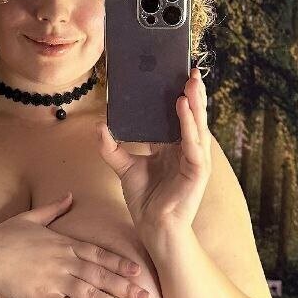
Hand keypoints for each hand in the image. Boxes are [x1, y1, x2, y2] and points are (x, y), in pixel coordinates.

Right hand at [0, 193, 150, 297]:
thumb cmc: (2, 236)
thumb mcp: (31, 217)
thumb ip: (53, 208)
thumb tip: (69, 195)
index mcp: (64, 243)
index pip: (99, 254)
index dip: (121, 263)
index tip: (139, 271)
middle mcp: (65, 262)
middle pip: (102, 276)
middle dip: (126, 287)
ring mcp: (55, 280)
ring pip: (91, 294)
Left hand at [95, 67, 211, 236]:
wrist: (153, 228)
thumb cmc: (145, 200)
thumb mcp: (124, 168)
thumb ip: (112, 148)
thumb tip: (100, 126)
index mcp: (173, 147)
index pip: (177, 116)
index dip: (178, 96)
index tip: (174, 74)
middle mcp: (186, 150)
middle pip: (191, 116)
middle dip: (192, 93)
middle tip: (189, 69)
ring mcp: (194, 160)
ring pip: (197, 125)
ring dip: (195, 103)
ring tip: (190, 82)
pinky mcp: (197, 171)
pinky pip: (193, 144)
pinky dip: (189, 125)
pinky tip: (183, 107)